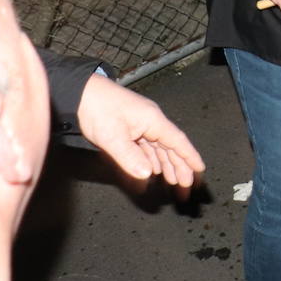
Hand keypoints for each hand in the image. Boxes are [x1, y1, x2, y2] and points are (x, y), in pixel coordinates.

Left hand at [76, 74, 205, 194]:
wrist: (80, 92)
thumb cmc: (97, 107)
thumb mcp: (112, 136)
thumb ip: (129, 157)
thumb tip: (147, 175)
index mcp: (153, 121)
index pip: (178, 142)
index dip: (190, 157)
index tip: (200, 171)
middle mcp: (151, 122)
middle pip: (171, 148)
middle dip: (180, 168)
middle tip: (185, 189)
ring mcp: (141, 125)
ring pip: (160, 149)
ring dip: (168, 166)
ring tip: (174, 182)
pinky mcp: (130, 128)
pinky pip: (147, 148)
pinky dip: (153, 160)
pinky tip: (155, 170)